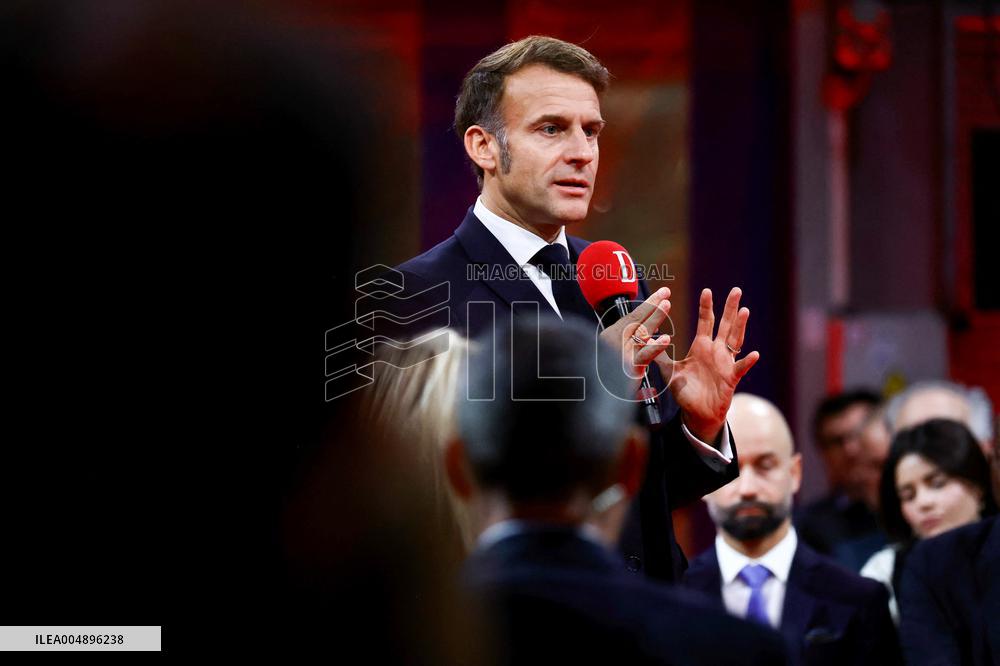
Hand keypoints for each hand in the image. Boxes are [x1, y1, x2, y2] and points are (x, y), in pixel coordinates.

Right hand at [598, 287, 673, 388]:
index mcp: (610, 338)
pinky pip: (643, 356)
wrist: (587, 396)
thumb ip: (632, 346)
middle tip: (665, 292)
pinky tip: (666, 340)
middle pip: (635, 319)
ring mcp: (620, 354)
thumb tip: (650, 334)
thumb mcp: (614, 358)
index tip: (661, 298)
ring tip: (667, 305)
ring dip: (654, 317)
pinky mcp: (627, 369)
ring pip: (640, 332)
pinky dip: (654, 347)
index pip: (631, 319)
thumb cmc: (600, 380)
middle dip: (652, 304)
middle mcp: (614, 342)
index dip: (647, 307)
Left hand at [654, 287, 758, 442]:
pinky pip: (740, 368)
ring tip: (745, 311)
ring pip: (735, 340)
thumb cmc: (686, 390)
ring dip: (740, 326)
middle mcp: (716, 351)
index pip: (706, 321)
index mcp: (701, 346)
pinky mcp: (730, 378)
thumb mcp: (670, 371)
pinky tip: (753, 354)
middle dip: (730, 308)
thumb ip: (659, 355)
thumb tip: (642, 341)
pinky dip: (747, 361)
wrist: (697, 413)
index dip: (706, 306)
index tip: (707, 290)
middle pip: (725, 325)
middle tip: (736, 290)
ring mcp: (725, 363)